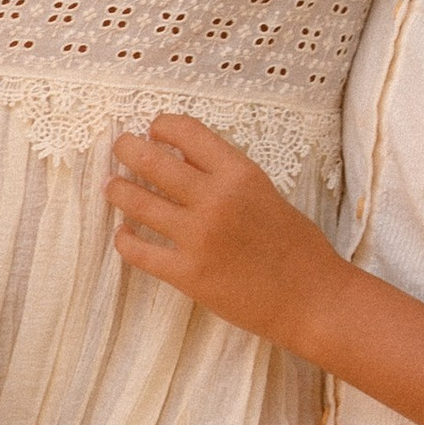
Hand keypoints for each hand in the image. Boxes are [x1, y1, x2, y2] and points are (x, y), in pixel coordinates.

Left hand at [108, 115, 344, 346]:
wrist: (312, 298)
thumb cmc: (297, 247)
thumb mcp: (266, 194)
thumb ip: (228, 178)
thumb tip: (185, 162)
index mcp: (240, 173)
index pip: (188, 132)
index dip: (163, 125)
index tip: (153, 128)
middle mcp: (214, 199)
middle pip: (153, 161)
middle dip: (128, 149)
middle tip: (120, 147)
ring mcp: (198, 237)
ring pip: (138, 202)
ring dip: (118, 190)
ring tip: (111, 186)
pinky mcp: (187, 274)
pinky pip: (139, 251)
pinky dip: (124, 240)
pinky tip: (122, 234)